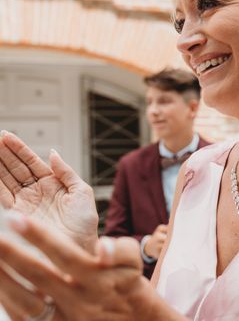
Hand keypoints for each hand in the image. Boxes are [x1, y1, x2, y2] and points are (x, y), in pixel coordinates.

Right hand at [0, 131, 98, 251]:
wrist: (79, 249)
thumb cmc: (85, 224)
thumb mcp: (82, 192)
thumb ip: (66, 172)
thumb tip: (53, 153)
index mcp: (53, 183)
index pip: (31, 162)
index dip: (19, 149)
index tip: (6, 135)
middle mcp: (36, 191)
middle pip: (15, 167)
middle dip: (3, 153)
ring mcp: (25, 202)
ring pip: (6, 178)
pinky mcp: (17, 214)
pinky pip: (2, 195)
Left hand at [0, 213, 175, 320]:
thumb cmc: (128, 285)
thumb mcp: (133, 265)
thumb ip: (122, 250)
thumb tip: (104, 246)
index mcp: (98, 279)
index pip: (65, 254)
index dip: (41, 237)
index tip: (18, 219)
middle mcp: (78, 299)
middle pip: (39, 276)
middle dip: (13, 255)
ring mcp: (64, 316)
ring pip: (25, 300)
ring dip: (4, 279)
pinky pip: (23, 316)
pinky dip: (7, 299)